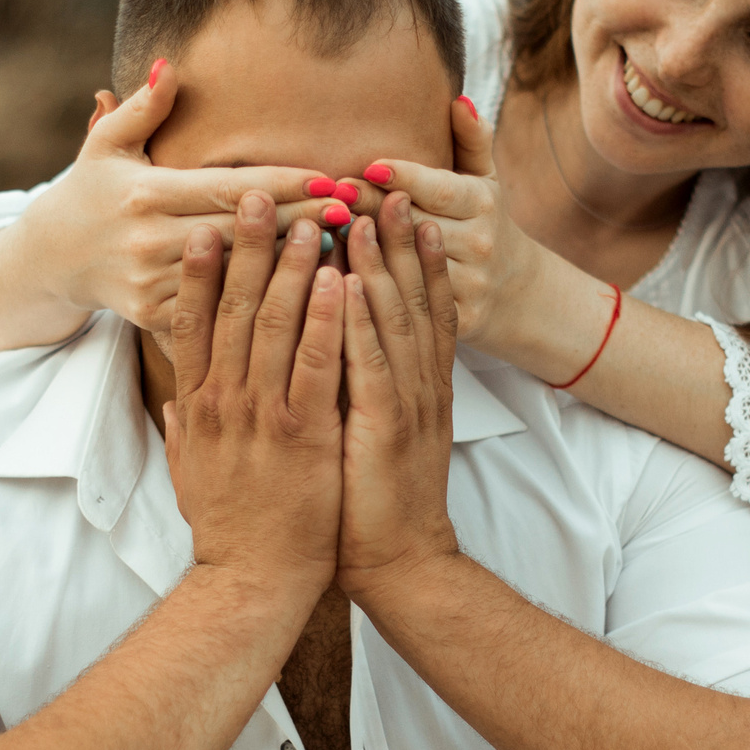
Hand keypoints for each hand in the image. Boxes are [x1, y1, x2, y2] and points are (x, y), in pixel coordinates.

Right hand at [0, 62, 353, 346]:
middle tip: (358, 211)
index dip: (281, 184)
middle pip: (243, 232)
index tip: (330, 179)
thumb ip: (143, 106)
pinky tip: (307, 291)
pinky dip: (262, 300)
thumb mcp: (107, 142)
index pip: (227, 187)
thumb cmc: (89, 190)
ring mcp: (152, 284)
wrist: (48, 260)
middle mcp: (149, 241)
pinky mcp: (156, 317)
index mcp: (144, 193)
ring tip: (348, 248)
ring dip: (292, 264)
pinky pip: (220, 310)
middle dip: (303, 220)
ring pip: (237, 276)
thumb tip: (171, 63)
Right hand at [165, 192, 346, 597]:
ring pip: (275, 324)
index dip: (200, 271)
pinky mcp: (304, 434)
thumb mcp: (190, 471)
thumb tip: (174, 397)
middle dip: (246, 246)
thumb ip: (182, 426)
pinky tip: (341, 281)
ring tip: (309, 219)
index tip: (206, 223)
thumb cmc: (231, 526)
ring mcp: (262, 415)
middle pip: (232, 308)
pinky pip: (318, 364)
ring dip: (293, 266)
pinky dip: (327, 318)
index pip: (192, 322)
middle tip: (254, 193)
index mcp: (196, 405)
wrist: (253, 580)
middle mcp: (223, 401)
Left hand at [337, 193, 460, 602]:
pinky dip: (359, 320)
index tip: (400, 205)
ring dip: (376, 263)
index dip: (410, 253)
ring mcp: (407, 404)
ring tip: (360, 213)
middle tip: (388, 186)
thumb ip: (357, 389)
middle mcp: (418, 385)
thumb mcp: (368, 433)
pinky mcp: (385, 428)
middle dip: (398, 240)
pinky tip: (346, 283)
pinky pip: (372, 364)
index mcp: (413, 385)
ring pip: (392, 319)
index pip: (418, 305)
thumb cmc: (372, 503)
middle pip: (412, 297)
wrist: (401, 563)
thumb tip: (330, 351)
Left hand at [347, 95, 534, 347]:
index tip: (368, 167)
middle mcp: (479, 244)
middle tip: (330, 198)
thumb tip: (457, 98)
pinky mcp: (455, 321)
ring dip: (365, 252)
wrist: (516, 292)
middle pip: (415, 225)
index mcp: (483, 203)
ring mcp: (468, 284)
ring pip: (407, 268)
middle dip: (371, 211)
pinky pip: (407, 305)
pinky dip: (372, 294)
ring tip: (324, 234)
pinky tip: (338, 280)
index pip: (437, 188)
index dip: (402, 178)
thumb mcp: (486, 178)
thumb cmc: (483, 221)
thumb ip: (471, 138)